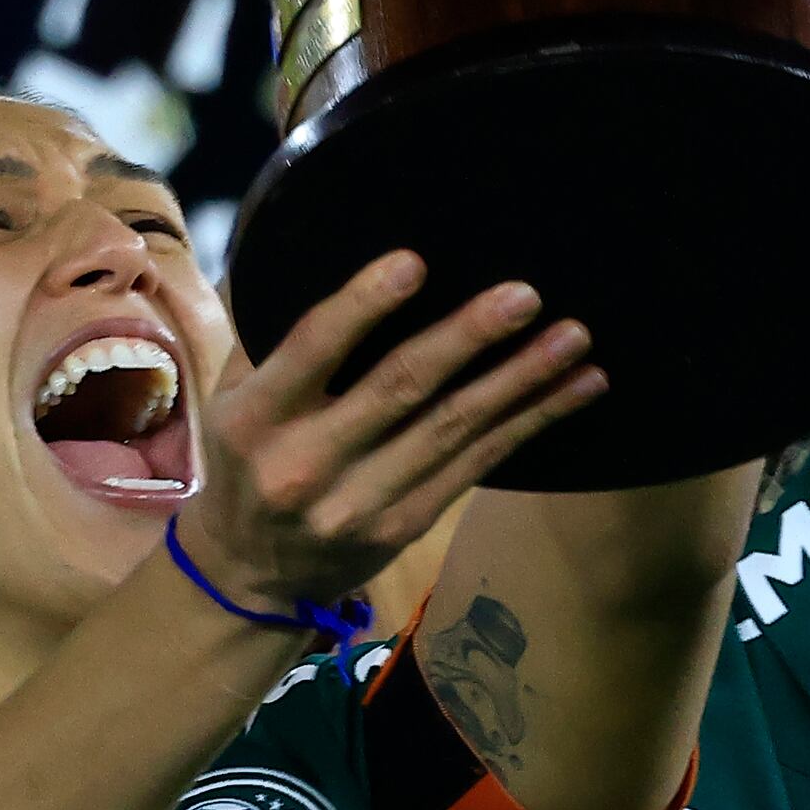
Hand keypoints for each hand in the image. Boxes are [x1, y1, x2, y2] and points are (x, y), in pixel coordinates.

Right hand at [182, 253, 605, 610]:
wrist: (249, 573)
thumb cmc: (247, 457)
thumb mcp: (231, 398)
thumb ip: (269, 331)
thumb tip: (314, 236)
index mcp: (254, 418)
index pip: (311, 351)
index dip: (362, 306)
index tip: (414, 262)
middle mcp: (306, 463)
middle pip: (399, 390)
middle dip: (468, 338)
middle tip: (525, 295)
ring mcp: (361, 502)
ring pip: (453, 430)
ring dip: (521, 380)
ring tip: (574, 337)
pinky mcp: (406, 526)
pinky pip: (477, 465)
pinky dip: (532, 423)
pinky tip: (579, 388)